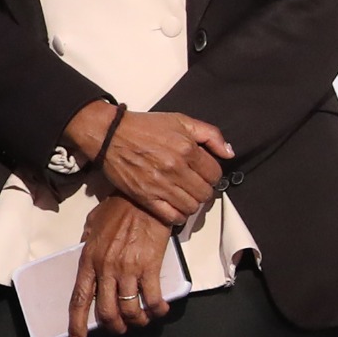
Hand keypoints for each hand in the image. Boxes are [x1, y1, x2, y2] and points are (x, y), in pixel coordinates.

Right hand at [64, 103, 231, 225]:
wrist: (108, 134)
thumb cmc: (143, 127)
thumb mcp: (179, 120)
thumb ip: (209, 134)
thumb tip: (229, 152)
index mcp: (187, 149)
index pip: (215, 174)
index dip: (211, 174)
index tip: (202, 172)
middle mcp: (176, 169)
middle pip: (205, 193)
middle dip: (202, 189)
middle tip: (193, 184)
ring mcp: (160, 185)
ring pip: (191, 207)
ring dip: (191, 203)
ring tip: (183, 194)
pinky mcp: (145, 197)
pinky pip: (172, 217)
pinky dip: (178, 216)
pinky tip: (175, 207)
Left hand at [68, 196, 172, 336]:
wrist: (143, 199)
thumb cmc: (118, 209)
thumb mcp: (93, 225)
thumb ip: (88, 243)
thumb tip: (87, 257)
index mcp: (88, 259)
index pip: (79, 298)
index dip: (77, 323)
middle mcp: (105, 268)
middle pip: (106, 312)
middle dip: (114, 327)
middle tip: (121, 329)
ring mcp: (127, 269)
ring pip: (130, 310)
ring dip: (137, 322)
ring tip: (141, 320)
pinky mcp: (149, 267)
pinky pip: (152, 300)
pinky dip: (156, 311)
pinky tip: (159, 310)